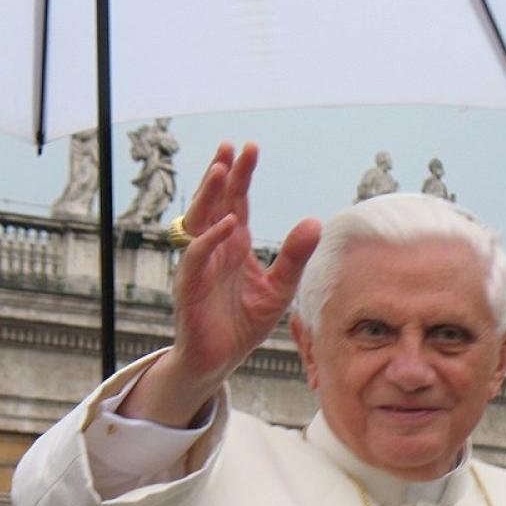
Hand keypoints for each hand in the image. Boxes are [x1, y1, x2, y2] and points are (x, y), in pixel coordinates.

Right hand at [121, 142, 321, 425]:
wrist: (221, 358)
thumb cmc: (245, 322)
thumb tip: (314, 221)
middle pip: (215, 202)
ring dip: (208, 195)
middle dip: (223, 174)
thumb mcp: (280, 288)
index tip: (250, 148)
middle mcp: (214, 248)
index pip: (236, 201)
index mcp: (233, 244)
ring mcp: (200, 264)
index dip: (242, 175)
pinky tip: (226, 224)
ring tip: (221, 170)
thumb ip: (295, 257)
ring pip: (199, 221)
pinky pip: (197, 256)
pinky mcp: (190, 285)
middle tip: (233, 147)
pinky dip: (210, 239)